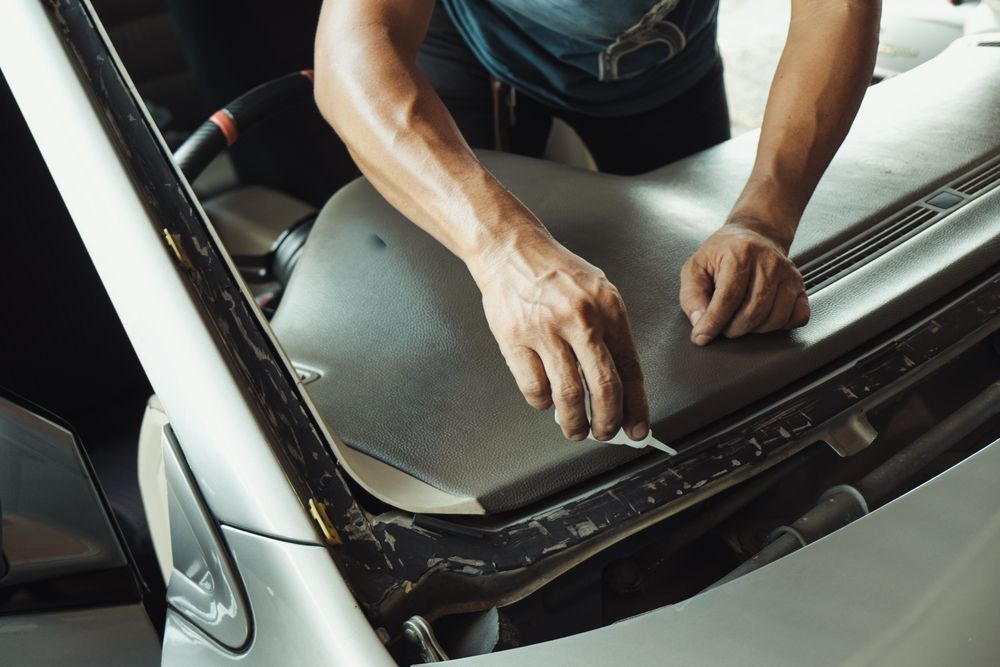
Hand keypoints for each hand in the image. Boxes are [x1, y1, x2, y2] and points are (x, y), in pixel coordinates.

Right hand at [471, 231, 648, 441]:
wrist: (511, 250)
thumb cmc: (555, 273)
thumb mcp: (597, 292)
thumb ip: (611, 334)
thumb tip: (621, 385)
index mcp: (608, 308)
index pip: (630, 369)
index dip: (636, 406)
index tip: (638, 428)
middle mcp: (580, 319)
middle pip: (603, 387)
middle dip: (608, 422)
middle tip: (605, 433)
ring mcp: (546, 330)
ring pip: (568, 395)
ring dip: (574, 422)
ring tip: (576, 429)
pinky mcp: (515, 340)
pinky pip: (534, 388)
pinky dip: (543, 403)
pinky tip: (547, 399)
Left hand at [679, 219, 808, 344]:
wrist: (755, 235)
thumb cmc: (723, 253)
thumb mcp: (696, 267)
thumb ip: (692, 296)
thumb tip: (700, 323)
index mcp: (740, 254)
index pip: (728, 298)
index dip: (713, 323)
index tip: (702, 336)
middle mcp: (769, 262)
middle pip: (753, 312)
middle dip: (732, 329)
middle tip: (722, 325)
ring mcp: (788, 274)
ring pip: (774, 319)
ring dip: (753, 330)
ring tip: (740, 320)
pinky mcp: (800, 286)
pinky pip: (796, 317)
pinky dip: (779, 326)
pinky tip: (763, 318)